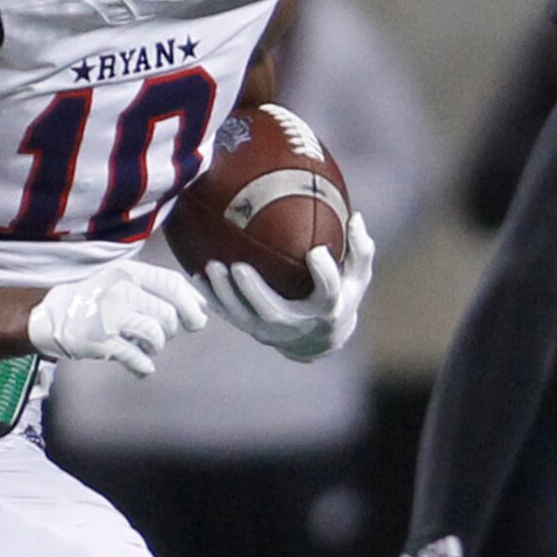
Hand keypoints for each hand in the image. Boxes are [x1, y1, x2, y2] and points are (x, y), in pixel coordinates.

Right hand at [24, 264, 207, 377]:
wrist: (52, 316)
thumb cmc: (96, 299)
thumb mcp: (122, 280)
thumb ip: (156, 288)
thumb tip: (199, 305)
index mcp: (129, 272)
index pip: (172, 283)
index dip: (191, 302)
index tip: (199, 315)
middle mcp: (121, 290)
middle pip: (168, 313)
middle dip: (173, 329)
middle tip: (166, 334)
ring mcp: (111, 316)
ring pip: (156, 334)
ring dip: (157, 345)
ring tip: (147, 346)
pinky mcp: (102, 341)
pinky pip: (137, 357)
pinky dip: (143, 365)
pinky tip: (142, 367)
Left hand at [202, 213, 374, 360]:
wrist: (320, 339)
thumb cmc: (341, 297)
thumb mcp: (358, 276)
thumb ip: (360, 249)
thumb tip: (356, 217)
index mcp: (328, 308)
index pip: (328, 293)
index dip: (324, 274)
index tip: (316, 252)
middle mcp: (298, 324)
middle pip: (272, 311)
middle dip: (253, 291)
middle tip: (238, 266)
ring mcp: (272, 331)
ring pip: (244, 316)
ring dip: (225, 294)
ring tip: (211, 267)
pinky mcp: (254, 330)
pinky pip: (230, 315)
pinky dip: (212, 298)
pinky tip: (195, 276)